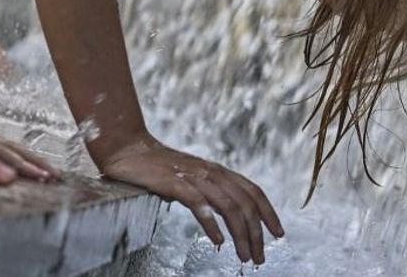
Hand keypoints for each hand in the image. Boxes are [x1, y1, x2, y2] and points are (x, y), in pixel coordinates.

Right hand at [95, 133, 283, 264]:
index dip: (269, 212)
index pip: (253, 191)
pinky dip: (212, 224)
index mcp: (219, 171)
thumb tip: (223, 215)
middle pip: (246, 204)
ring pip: (229, 207)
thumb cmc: (158, 167)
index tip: (278, 233)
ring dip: (240, 234)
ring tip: (244, 256)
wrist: (128, 149)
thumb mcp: (192, 178)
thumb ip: (209, 191)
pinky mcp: (176, 184)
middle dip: (257, 233)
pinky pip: (200, 206)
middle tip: (260, 257)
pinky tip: (218, 242)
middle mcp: (212, 172)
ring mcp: (195, 177)